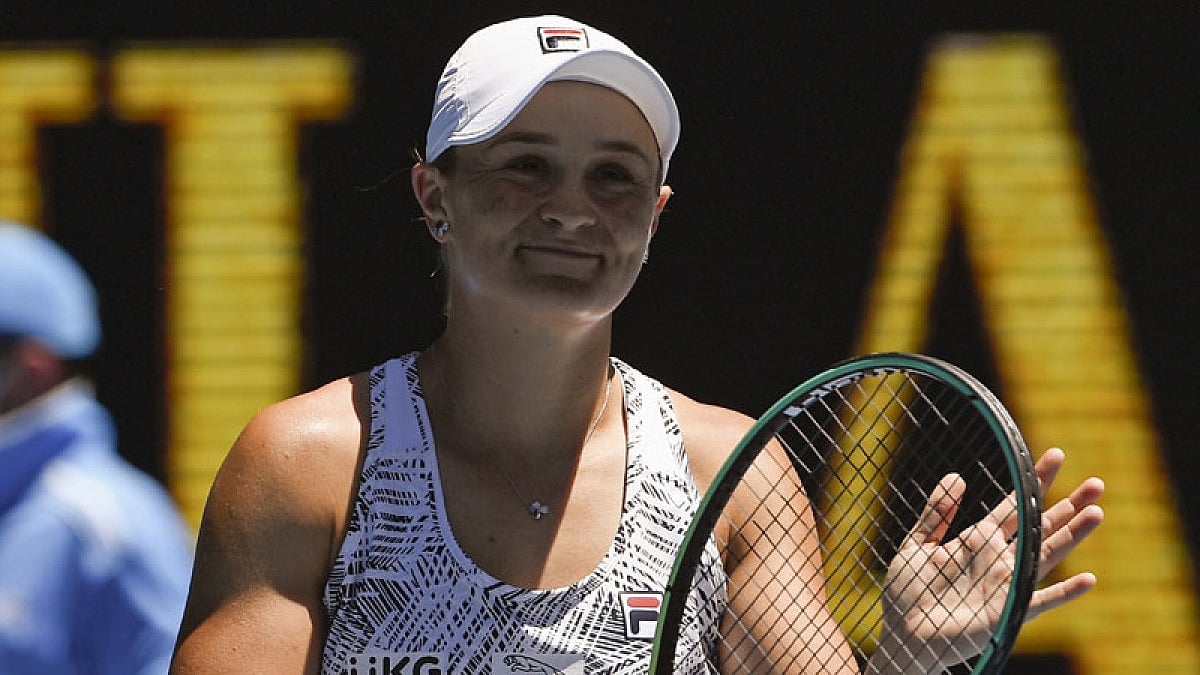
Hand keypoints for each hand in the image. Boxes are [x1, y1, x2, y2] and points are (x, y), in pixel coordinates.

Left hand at [876, 448, 1103, 670]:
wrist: (903, 634)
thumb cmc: (908, 591)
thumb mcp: (918, 544)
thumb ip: (937, 512)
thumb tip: (958, 476)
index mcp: (979, 538)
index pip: (1015, 504)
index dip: (1035, 481)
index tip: (1055, 455)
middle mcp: (1000, 558)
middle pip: (1040, 525)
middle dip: (1068, 504)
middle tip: (1096, 482)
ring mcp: (1007, 584)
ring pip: (1047, 554)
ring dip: (1073, 535)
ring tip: (1097, 513)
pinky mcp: (1007, 612)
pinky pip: (1040, 600)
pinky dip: (1064, 592)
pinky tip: (1088, 579)